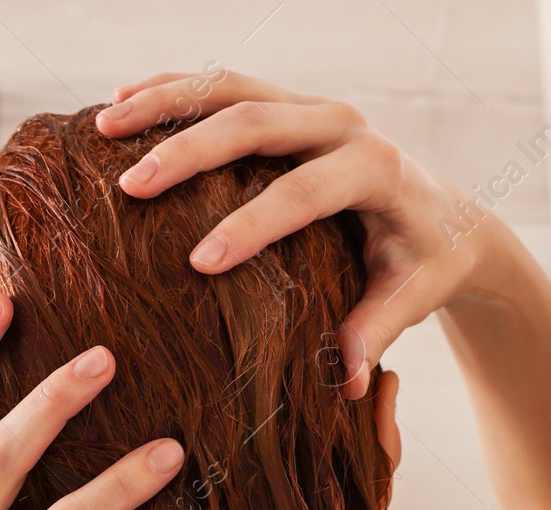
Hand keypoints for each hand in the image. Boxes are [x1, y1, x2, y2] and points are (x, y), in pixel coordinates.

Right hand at [96, 70, 509, 397]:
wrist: (445, 213)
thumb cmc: (423, 263)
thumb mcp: (410, 299)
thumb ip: (374, 333)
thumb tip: (341, 383)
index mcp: (375, 169)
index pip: (305, 192)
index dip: (252, 225)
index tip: (199, 263)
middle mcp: (342, 124)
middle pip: (256, 121)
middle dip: (189, 152)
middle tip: (130, 187)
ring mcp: (311, 106)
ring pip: (230, 88)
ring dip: (164, 103)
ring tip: (105, 128)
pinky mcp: (287, 104)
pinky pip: (223, 86)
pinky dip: (172, 90)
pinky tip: (121, 103)